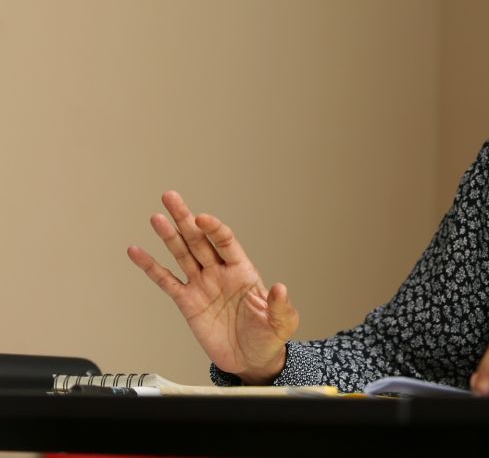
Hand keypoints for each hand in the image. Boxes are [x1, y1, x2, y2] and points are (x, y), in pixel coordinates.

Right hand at [126, 191, 298, 383]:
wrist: (250, 360)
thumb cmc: (268, 337)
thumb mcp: (281, 322)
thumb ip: (279, 305)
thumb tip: (280, 288)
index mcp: (243, 271)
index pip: (226, 242)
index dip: (214, 229)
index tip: (202, 218)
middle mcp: (220, 273)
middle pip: (199, 240)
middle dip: (185, 219)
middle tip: (171, 197)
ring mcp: (202, 285)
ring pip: (182, 255)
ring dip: (169, 236)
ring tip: (156, 217)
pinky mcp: (187, 302)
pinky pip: (166, 281)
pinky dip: (151, 267)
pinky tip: (137, 252)